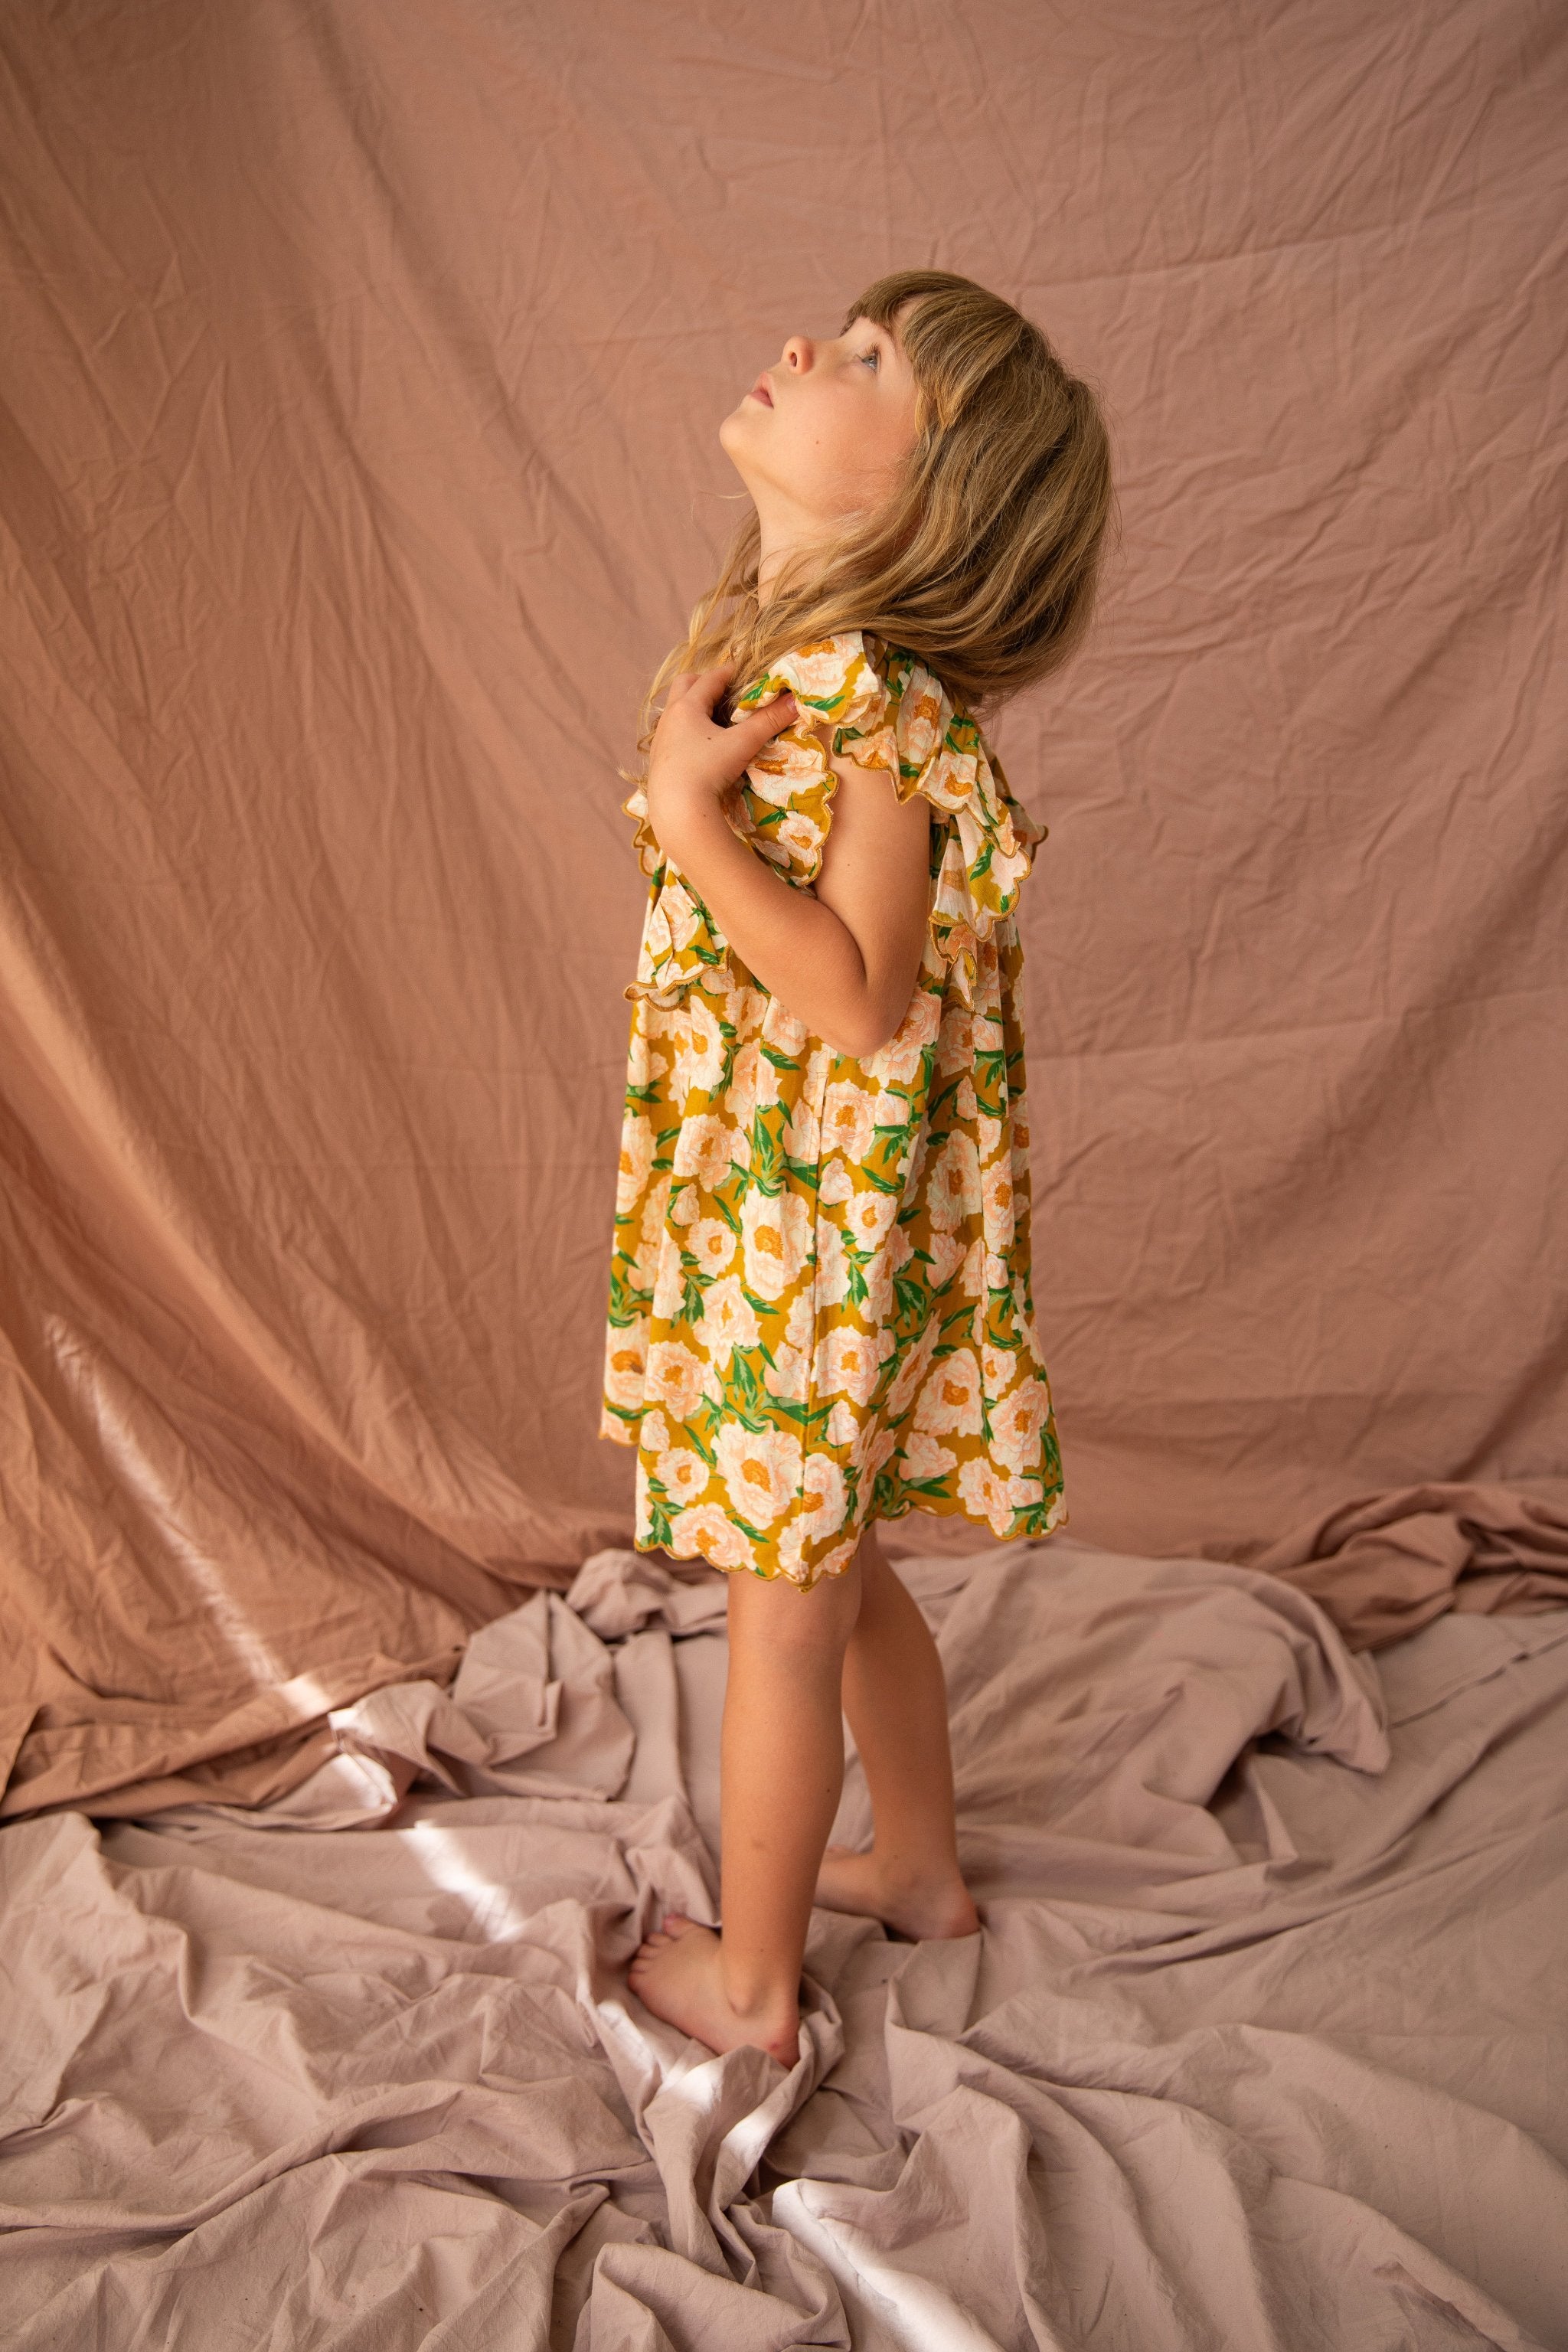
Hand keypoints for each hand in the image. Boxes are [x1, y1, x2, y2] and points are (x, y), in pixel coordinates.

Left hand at [645, 664, 798, 844]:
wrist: (676, 811)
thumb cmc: (708, 770)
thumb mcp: (741, 744)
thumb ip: (768, 722)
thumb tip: (795, 703)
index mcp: (687, 706)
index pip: (710, 678)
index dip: (729, 672)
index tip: (744, 670)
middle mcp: (669, 718)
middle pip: (684, 686)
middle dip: (704, 683)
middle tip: (725, 690)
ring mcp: (660, 740)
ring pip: (675, 711)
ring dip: (692, 707)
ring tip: (712, 716)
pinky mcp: (657, 761)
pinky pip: (671, 734)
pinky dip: (685, 730)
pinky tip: (697, 745)